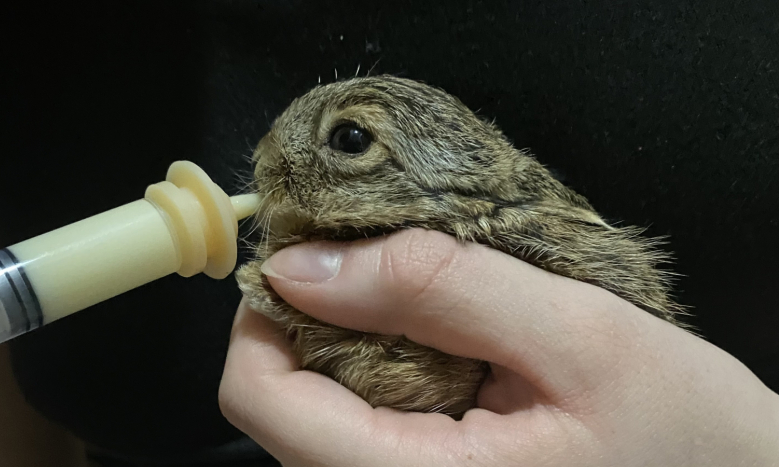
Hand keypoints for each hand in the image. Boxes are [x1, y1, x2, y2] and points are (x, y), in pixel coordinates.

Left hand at [219, 229, 778, 465]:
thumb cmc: (687, 434)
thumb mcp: (577, 336)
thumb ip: (438, 289)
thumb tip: (307, 264)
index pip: (264, 402)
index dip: (265, 315)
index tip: (311, 256)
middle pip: (281, 406)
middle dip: (314, 318)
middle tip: (381, 262)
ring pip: (317, 412)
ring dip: (351, 339)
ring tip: (429, 305)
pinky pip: (361, 424)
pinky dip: (381, 366)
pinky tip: (443, 344)